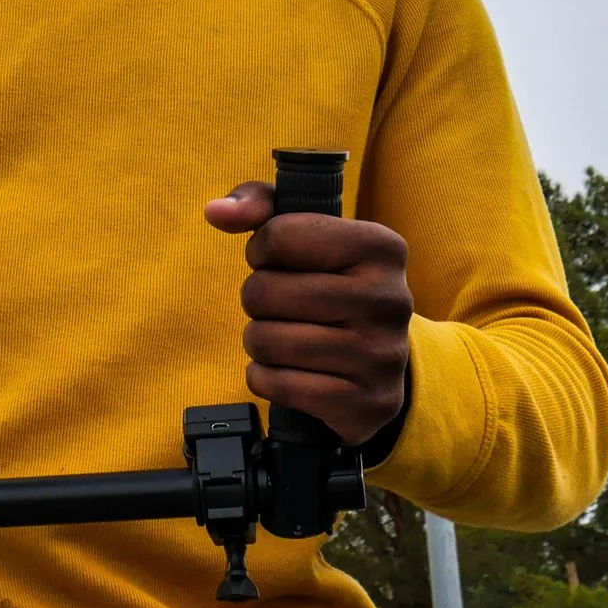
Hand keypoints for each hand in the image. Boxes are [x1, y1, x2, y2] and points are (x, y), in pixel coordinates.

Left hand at [203, 182, 412, 445]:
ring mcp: (383, 355)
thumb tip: (216, 211)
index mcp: (382, 247)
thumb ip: (260, 204)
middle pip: (266, 291)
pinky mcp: (367, 403)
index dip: (262, 250)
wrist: (378, 363)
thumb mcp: (306, 234)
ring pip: (268, 341)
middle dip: (256, 299)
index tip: (275, 260)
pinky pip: (280, 385)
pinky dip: (266, 378)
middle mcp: (391, 299)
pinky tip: (286, 371)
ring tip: (281, 336)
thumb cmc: (330, 286)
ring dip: (259, 341)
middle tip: (278, 306)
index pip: (280, 235)